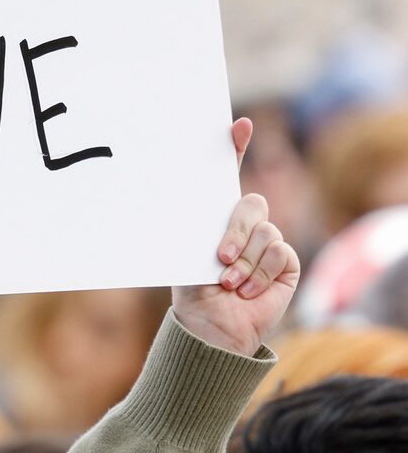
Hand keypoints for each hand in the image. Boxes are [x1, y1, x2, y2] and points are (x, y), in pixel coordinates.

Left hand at [173, 120, 299, 357]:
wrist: (212, 327)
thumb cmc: (194, 292)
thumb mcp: (187, 254)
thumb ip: (194, 227)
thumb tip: (166, 196)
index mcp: (218, 217)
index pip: (230, 175)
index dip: (236, 147)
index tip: (239, 125)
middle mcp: (246, 226)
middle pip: (251, 204)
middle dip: (235, 232)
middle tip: (220, 259)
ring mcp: (268, 243)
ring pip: (266, 231)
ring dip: (245, 262)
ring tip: (229, 283)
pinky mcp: (286, 263)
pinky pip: (280, 253)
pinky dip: (260, 274)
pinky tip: (247, 291)